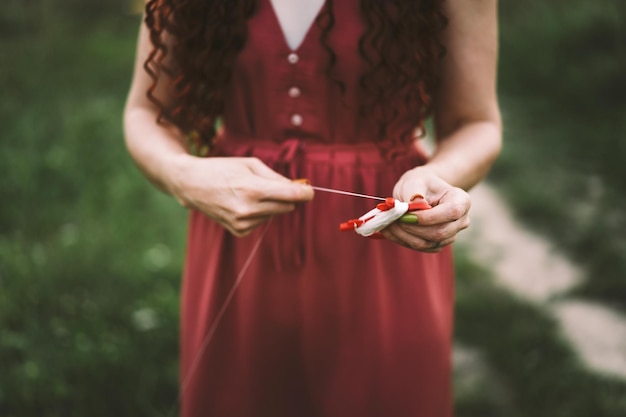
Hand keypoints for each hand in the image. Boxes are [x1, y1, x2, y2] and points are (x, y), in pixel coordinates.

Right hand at [169, 155, 313, 235]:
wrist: (192, 185)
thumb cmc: (223, 169)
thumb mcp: (250, 164)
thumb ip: (277, 177)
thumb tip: (298, 188)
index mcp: (254, 189)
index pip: (292, 196)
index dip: (306, 193)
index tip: (310, 191)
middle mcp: (249, 209)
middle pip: (287, 206)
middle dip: (288, 197)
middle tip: (278, 186)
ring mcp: (243, 223)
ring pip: (275, 214)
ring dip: (270, 204)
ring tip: (249, 192)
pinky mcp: (239, 231)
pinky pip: (262, 221)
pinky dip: (259, 213)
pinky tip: (243, 204)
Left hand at [381, 167, 470, 251]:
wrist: (420, 191)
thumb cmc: (419, 183)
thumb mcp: (415, 181)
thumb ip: (414, 193)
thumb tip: (414, 207)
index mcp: (462, 201)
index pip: (452, 213)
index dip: (428, 217)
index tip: (406, 214)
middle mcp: (461, 221)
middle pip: (439, 233)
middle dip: (412, 228)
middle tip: (391, 219)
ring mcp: (450, 235)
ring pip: (427, 243)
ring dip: (404, 235)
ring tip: (387, 223)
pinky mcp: (437, 244)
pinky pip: (421, 247)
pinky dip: (403, 240)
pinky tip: (390, 230)